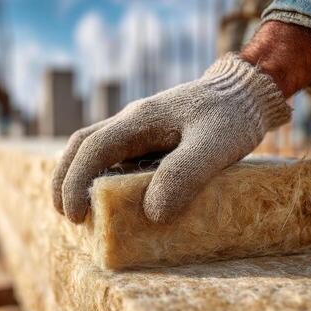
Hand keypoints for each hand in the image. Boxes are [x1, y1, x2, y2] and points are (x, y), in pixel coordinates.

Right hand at [53, 53, 290, 223]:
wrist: (245, 94)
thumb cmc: (232, 118)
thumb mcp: (214, 146)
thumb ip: (183, 175)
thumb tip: (151, 214)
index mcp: (139, 120)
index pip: (93, 149)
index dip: (76, 183)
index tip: (76, 216)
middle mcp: (131, 121)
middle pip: (80, 145)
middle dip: (65, 180)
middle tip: (67, 216)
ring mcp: (138, 128)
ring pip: (92, 147)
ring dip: (78, 176)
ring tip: (78, 208)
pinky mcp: (149, 136)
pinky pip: (113, 153)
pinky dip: (100, 174)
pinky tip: (109, 194)